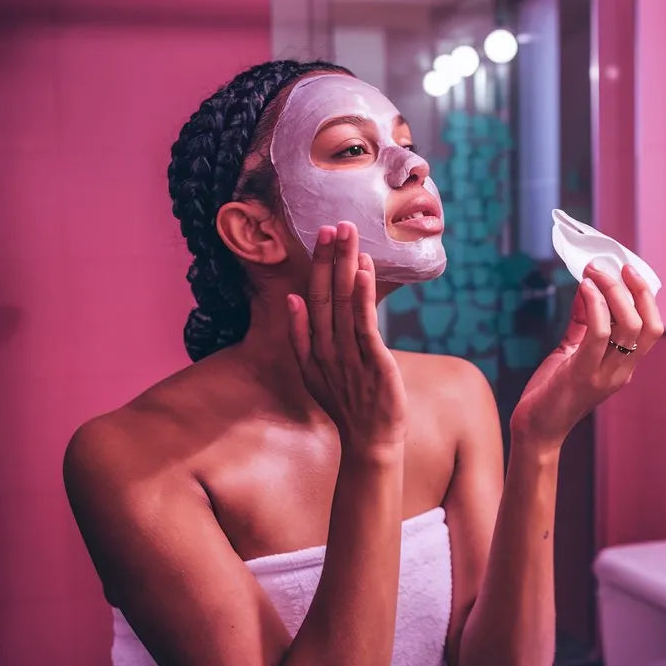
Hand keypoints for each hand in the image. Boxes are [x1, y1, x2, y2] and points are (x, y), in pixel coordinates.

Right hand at [286, 222, 406, 454]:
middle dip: (330, 258)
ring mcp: (349, 354)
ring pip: (345, 303)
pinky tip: (364, 271)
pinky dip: (363, 296)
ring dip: (346, 267)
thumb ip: (300, 336)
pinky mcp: (372, 362)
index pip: (314, 296)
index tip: (324, 235)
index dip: (319, 265)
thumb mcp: (314, 372)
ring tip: (350, 236)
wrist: (369, 441)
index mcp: (314, 347)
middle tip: (335, 224)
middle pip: (327, 294)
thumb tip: (293, 298)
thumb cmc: (346, 405)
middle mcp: (328, 347)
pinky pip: (365, 324)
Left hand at [509, 262, 662, 448]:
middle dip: (634, 288)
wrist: (535, 428)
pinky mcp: (583, 375)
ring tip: (594, 273)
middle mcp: (622, 371)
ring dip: (613, 291)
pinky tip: (583, 289)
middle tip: (610, 266)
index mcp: (624, 365)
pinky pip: (599, 334)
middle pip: (649, 324)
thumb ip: (582, 321)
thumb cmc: (552, 390)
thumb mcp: (571, 349)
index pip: (652, 326)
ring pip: (630, 326)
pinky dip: (595, 305)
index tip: (626, 269)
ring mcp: (606, 375)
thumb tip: (587, 285)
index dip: (645, 295)